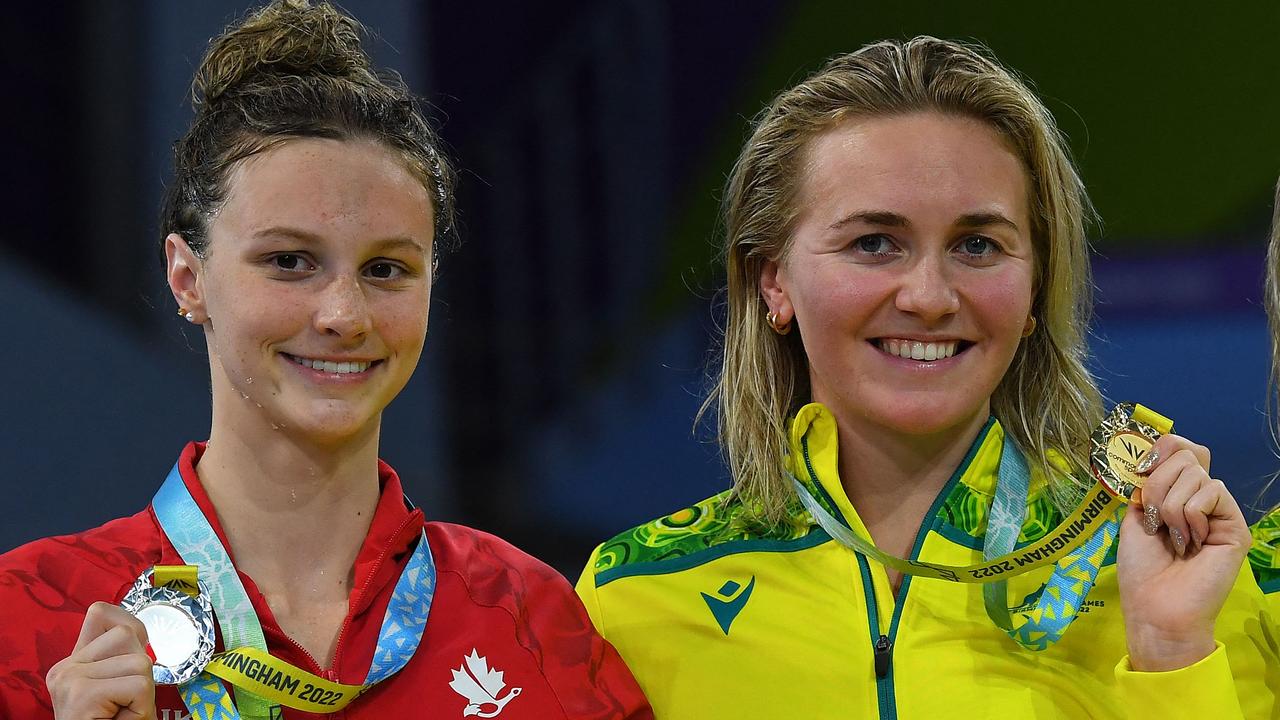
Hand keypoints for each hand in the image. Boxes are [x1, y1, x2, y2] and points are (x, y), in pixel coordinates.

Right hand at [46, 601, 155, 719]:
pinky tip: (122, 719)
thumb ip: (120, 658)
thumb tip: (140, 631)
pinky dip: (142, 706)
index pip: (102, 613)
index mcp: (72, 663)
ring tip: (124, 712)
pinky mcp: (82, 694)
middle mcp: (65, 667)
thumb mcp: (117, 688)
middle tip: (126, 700)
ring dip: (144, 691)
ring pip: (140, 661)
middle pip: (129, 634)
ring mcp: (70, 678)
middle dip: (141, 669)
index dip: (131, 627)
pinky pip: (139, 684)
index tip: (135, 658)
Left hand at [1116, 433, 1250, 670]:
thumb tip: (1150, 458)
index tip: (1140, 470)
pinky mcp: (1235, 525)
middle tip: (1152, 518)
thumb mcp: (1133, 518)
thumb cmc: (1141, 569)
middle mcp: (1198, 498)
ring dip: (1170, 505)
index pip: (1178, 448)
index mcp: (1174, 494)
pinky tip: (1191, 542)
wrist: (1156, 607)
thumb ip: (1145, 486)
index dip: (1160, 449)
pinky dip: (1191, 514)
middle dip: (1158, 482)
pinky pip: (1213, 492)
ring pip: (1196, 473)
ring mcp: (1218, 511)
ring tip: (1172, 538)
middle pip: (1187, 454)